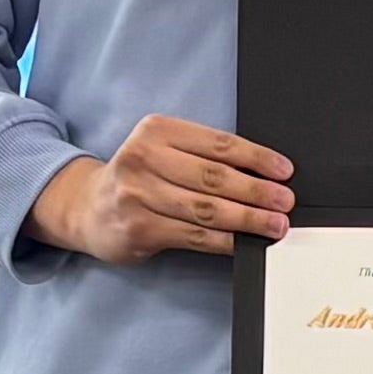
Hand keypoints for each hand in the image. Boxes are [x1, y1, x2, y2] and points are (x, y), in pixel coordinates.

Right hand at [26, 116, 294, 263]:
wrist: (87, 207)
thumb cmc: (138, 177)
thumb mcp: (163, 150)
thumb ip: (202, 155)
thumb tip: (262, 173)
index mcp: (156, 131)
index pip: (218, 144)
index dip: (256, 158)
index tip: (283, 170)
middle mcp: (144, 159)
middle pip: (214, 177)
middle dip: (257, 191)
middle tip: (285, 201)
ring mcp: (138, 196)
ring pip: (206, 209)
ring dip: (247, 219)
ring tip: (275, 224)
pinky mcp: (139, 228)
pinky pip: (194, 236)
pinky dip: (225, 241)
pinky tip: (244, 242)